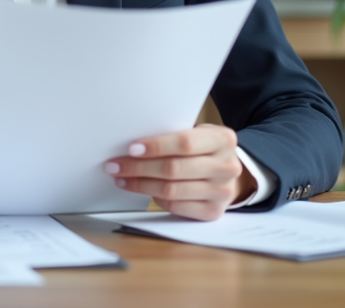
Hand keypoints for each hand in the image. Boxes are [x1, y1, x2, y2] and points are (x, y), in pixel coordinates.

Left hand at [104, 123, 254, 220]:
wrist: (229, 172)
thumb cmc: (203, 148)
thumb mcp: (197, 134)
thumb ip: (174, 136)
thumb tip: (133, 145)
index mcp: (223, 139)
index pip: (185, 143)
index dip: (156, 146)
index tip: (131, 149)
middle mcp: (226, 166)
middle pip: (174, 168)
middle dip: (139, 167)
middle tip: (115, 165)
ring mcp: (222, 191)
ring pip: (171, 190)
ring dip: (140, 184)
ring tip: (122, 178)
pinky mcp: (213, 211)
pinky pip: (176, 206)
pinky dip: (155, 198)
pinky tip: (142, 190)